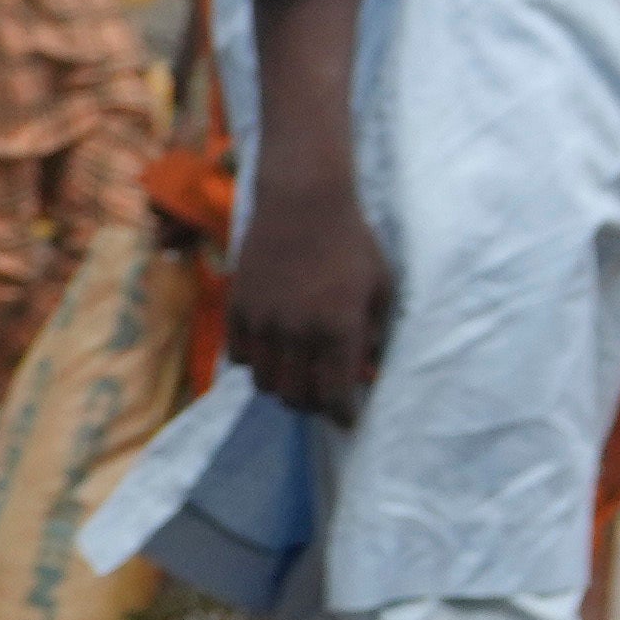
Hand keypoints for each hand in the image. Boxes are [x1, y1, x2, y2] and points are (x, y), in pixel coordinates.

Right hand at [223, 161, 389, 426]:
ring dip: (283, 386)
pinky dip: (257, 362)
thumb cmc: (351, 242)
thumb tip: (370, 369)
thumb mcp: (381, 287)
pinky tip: (272, 350)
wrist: (303, 201)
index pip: (336, 394)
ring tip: (296, 375)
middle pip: (297, 397)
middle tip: (322, 396)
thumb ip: (376, 333)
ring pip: (266, 383)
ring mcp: (263, 321)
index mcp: (338, 329)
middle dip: (312, 404)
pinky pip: (241, 357)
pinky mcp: (238, 308)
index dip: (342, 414)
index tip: (347, 417)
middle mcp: (297, 332)